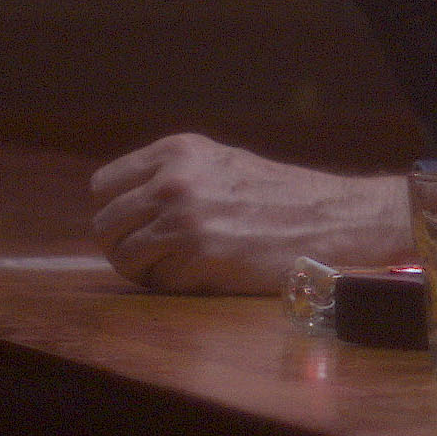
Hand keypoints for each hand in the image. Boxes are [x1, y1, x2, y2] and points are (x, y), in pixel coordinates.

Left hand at [90, 134, 408, 293]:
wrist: (332, 219)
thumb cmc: (280, 195)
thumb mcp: (220, 163)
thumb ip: (172, 175)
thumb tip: (122, 202)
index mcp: (177, 152)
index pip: (104, 185)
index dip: (115, 210)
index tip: (133, 225)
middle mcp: (174, 181)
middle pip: (105, 224)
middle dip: (122, 244)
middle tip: (151, 255)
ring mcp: (184, 220)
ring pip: (123, 256)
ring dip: (144, 268)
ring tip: (176, 266)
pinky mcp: (199, 257)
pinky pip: (155, 281)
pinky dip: (172, 283)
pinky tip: (203, 274)